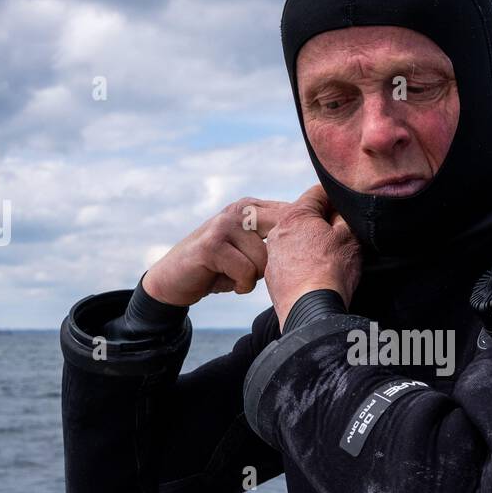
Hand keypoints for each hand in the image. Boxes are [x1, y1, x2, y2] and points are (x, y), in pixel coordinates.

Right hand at [141, 197, 293, 305]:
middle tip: (268, 275)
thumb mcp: (250, 249)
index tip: (306, 257)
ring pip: (266, 260)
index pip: (294, 214)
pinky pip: (247, 272)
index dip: (305, 237)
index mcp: (254, 207)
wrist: (174, 280)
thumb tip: (318, 240)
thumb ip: (275, 240)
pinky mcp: (212, 245)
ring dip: (255, 278)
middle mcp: (241, 210)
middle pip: (285, 237)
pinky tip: (228, 282)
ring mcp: (225, 225)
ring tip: (237, 276)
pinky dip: (241, 285)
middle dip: (281, 262)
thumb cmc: (220, 268)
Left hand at [265, 184, 361, 329]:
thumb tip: (338, 212)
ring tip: (328, 258)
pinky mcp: (273, 277)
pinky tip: (314, 275)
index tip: (345, 207)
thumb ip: (344, 216)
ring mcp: (272, 255)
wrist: (311, 311)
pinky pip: (289, 262)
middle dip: (322, 221)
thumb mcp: (349, 236)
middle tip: (341, 235)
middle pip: (304, 217)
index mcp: (296, 215)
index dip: (335, 196)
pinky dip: (301, 264)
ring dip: (310, 243)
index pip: (317, 192)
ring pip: (295, 240)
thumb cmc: (332, 271)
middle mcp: (278, 231)